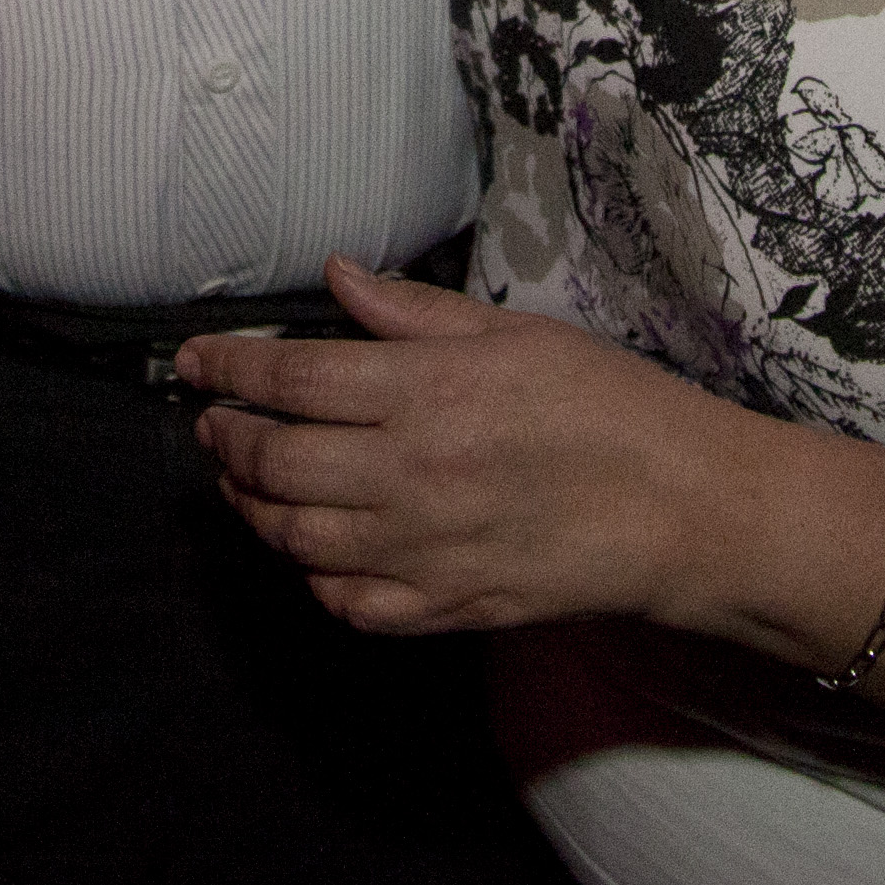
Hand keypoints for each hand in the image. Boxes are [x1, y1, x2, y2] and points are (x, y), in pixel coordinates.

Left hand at [180, 263, 794, 637]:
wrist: (690, 510)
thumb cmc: (611, 407)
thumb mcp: (514, 332)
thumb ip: (413, 313)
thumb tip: (337, 277)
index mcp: (426, 392)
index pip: (288, 377)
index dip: (225, 367)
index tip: (193, 363)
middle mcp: (411, 473)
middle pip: (273, 461)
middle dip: (224, 440)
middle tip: (214, 425)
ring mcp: (426, 550)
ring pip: (295, 537)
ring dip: (254, 507)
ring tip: (247, 482)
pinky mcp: (450, 607)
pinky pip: (350, 604)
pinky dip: (316, 578)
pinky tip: (316, 551)